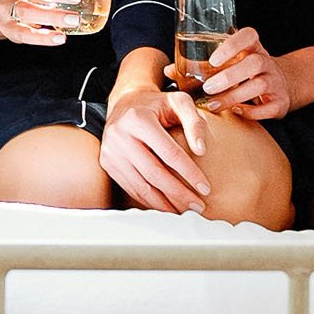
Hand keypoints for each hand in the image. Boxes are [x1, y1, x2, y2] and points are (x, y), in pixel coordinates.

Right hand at [100, 87, 212, 213]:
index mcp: (138, 119)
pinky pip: (131, 187)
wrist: (125, 102)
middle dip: (179, 194)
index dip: (189, 173)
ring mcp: (111, 152)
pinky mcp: (108, 163)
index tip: (205, 188)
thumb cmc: (156, 104)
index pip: (169, 153)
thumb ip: (194, 122)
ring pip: (141, 186)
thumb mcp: (179, 102)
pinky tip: (166, 206)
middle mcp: (120, 136)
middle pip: (154, 174)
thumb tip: (201, 150)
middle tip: (198, 206)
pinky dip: (150, 201)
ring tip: (185, 212)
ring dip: (165, 203)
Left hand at [179, 25, 290, 119]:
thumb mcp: (229, 64)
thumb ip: (201, 66)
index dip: (232, 45)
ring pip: (260, 85)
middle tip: (208, 87)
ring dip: (235, 96)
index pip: (249, 36)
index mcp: (253, 47)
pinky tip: (236, 112)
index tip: (213, 59)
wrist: (282, 85)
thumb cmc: (245, 73)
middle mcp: (267, 62)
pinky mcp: (281, 102)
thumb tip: (169, 71)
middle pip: (254, 62)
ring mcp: (276, 81)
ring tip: (214, 104)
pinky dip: (252, 112)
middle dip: (229, 75)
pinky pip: (269, 108)